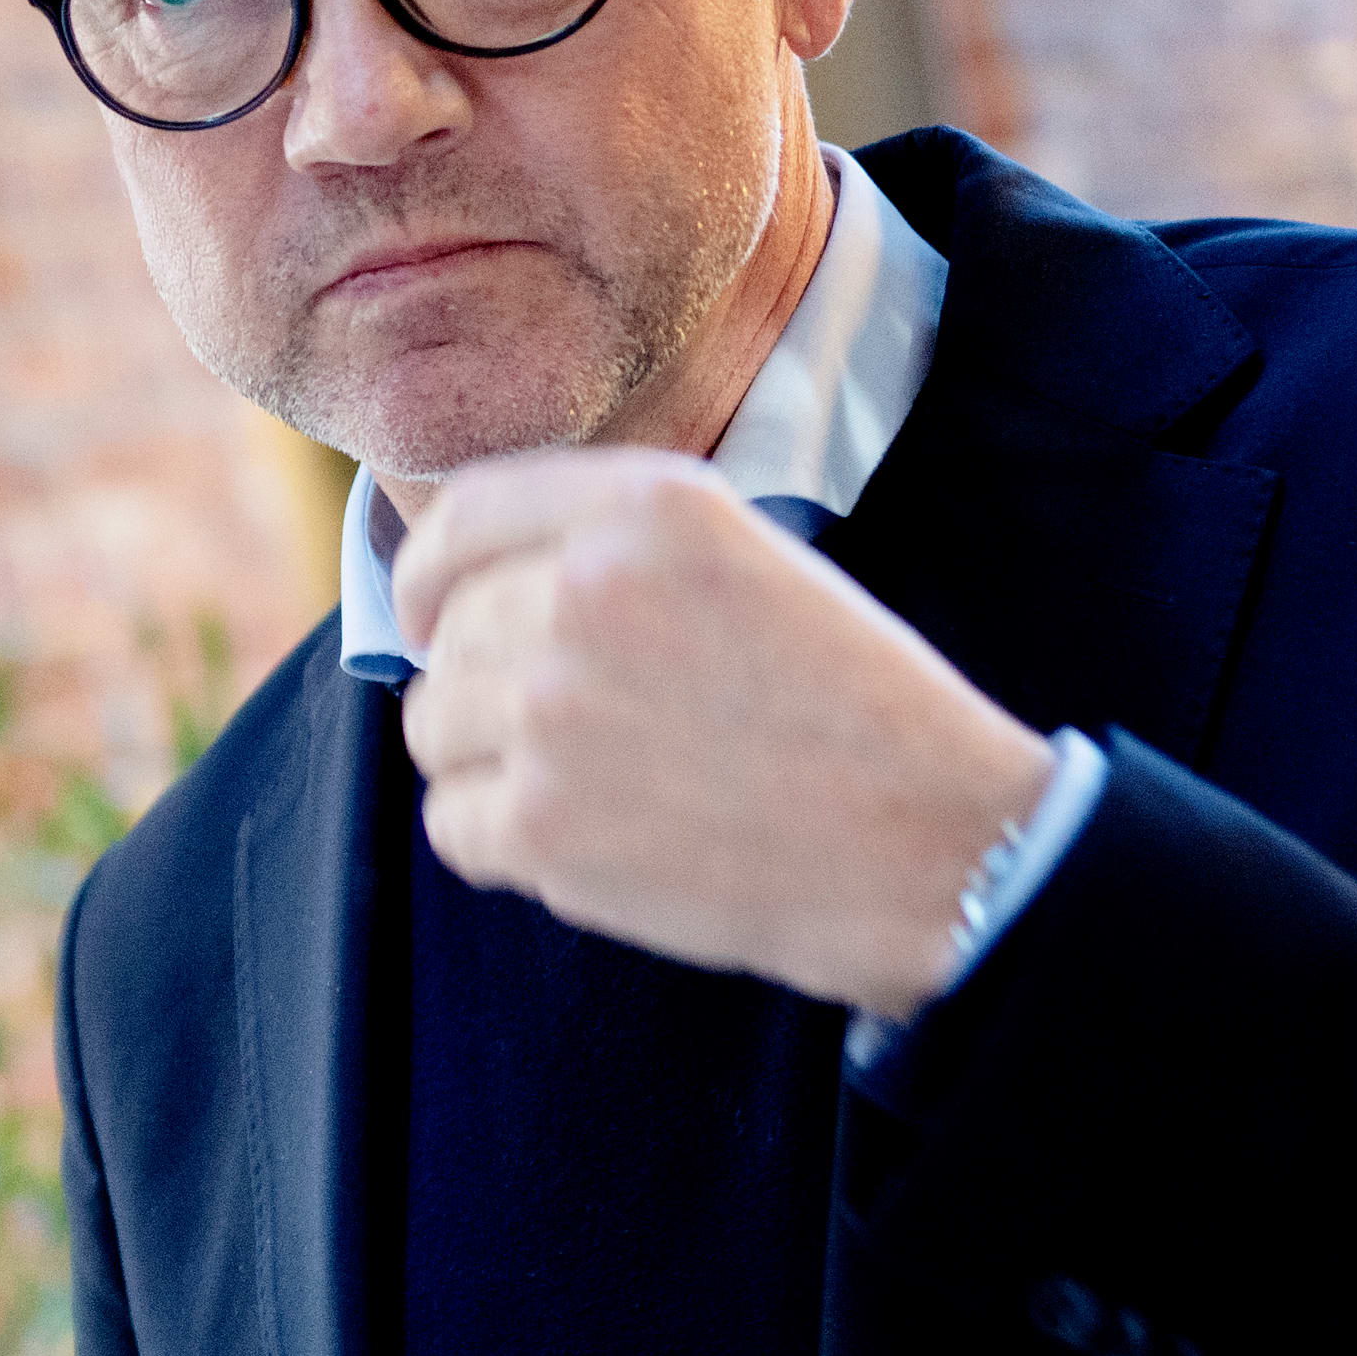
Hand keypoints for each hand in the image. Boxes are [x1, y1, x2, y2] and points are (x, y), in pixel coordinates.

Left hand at [389, 446, 1051, 1021]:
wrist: (927, 846)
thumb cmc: (849, 711)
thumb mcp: (750, 562)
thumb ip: (613, 553)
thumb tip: (464, 594)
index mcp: (650, 509)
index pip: (464, 517)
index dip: (429, 573)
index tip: (430, 614)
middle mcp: (586, 592)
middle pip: (450, 636)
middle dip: (489, 685)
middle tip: (584, 735)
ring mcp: (551, 710)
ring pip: (433, 728)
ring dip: (490, 762)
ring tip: (597, 787)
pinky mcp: (539, 823)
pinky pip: (451, 823)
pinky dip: (502, 841)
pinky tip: (593, 841)